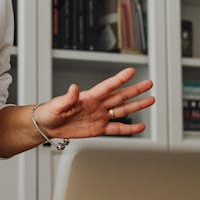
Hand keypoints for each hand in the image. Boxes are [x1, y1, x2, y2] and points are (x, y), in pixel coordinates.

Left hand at [35, 67, 154, 138]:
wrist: (48, 125)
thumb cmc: (50, 111)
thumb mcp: (57, 104)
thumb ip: (68, 97)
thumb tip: (74, 88)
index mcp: (89, 97)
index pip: (107, 86)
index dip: (119, 79)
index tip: (131, 71)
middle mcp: (97, 105)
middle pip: (120, 96)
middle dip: (135, 90)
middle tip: (149, 83)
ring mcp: (100, 116)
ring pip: (122, 110)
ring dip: (137, 106)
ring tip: (151, 100)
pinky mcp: (99, 129)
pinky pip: (117, 128)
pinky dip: (129, 129)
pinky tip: (140, 127)